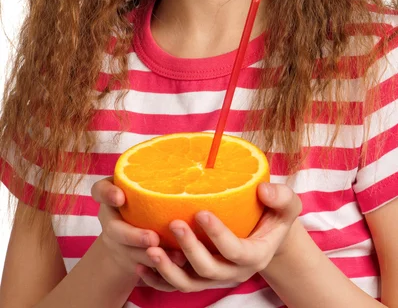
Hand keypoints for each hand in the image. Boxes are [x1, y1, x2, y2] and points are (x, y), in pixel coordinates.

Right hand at [91, 176, 186, 275]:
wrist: (129, 239)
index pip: (100, 191)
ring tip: (178, 256)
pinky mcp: (132, 263)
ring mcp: (119, 246)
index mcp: (111, 199)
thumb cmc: (143, 200)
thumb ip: (153, 173)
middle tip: (153, 237)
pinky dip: (162, 271)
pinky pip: (145, 271)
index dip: (108, 194)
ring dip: (154, 257)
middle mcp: (110, 222)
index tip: (121, 196)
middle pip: (115, 231)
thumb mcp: (142, 184)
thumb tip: (190, 151)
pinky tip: (181, 266)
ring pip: (132, 255)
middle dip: (134, 236)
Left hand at [136, 182, 301, 291]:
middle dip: (189, 249)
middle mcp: (233, 272)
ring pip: (188, 284)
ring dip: (167, 270)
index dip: (218, 235)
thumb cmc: (273, 214)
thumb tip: (263, 190)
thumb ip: (281, 197)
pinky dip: (157, 279)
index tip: (201, 212)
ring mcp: (214, 277)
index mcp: (254, 255)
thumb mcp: (287, 204)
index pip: (235, 251)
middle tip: (174, 223)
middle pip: (208, 270)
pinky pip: (174, 286)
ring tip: (151, 250)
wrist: (265, 234)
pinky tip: (142, 263)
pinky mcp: (198, 278)